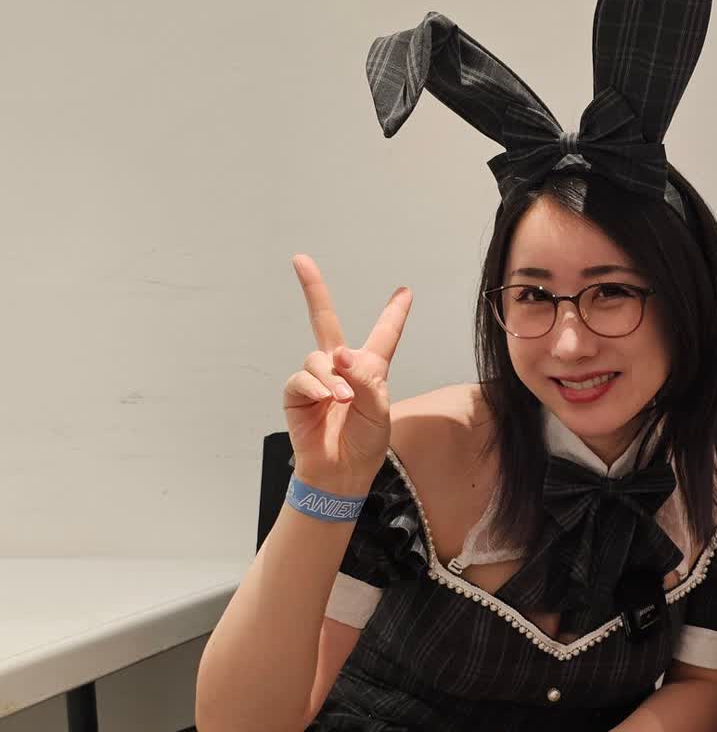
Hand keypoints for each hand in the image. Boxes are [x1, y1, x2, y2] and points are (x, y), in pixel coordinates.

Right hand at [285, 256, 411, 494]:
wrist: (342, 472)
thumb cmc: (365, 442)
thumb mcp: (378, 410)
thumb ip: (365, 379)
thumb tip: (339, 355)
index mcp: (370, 368)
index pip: (384, 334)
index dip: (394, 313)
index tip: (405, 291)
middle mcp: (341, 367)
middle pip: (325, 320)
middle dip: (312, 289)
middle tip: (300, 260)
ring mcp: (317, 378)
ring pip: (319, 359)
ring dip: (333, 378)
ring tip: (343, 400)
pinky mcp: (297, 393)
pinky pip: (303, 379)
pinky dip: (316, 387)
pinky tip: (327, 400)